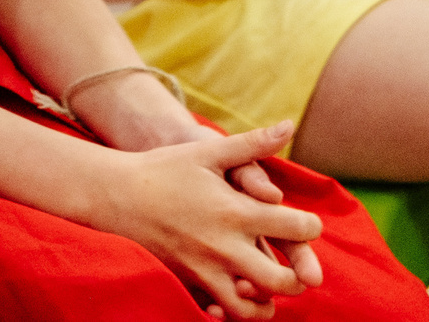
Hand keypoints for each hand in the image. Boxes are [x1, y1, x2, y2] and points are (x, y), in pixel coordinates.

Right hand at [85, 122, 323, 319]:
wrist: (117, 195)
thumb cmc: (167, 169)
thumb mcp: (209, 150)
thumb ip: (253, 144)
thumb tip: (289, 125)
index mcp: (236, 211)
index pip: (294, 228)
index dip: (311, 227)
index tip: (309, 224)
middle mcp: (224, 246)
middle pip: (280, 280)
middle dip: (299, 277)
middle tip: (300, 268)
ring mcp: (204, 270)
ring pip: (250, 307)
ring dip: (269, 302)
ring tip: (272, 288)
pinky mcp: (188, 283)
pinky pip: (219, 312)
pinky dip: (236, 311)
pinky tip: (241, 297)